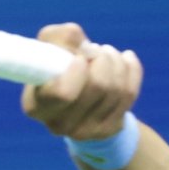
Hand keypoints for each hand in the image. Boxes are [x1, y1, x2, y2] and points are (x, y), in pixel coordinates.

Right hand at [21, 23, 143, 139]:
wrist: (77, 95)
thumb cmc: (57, 67)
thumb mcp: (49, 47)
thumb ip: (59, 37)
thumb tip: (81, 42)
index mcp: (37, 106)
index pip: (63, 92)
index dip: (78, 67)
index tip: (79, 56)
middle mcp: (60, 125)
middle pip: (98, 86)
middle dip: (101, 58)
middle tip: (94, 50)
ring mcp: (88, 131)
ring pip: (117, 89)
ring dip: (115, 61)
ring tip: (106, 53)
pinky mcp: (111, 129)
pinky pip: (130, 93)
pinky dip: (131, 69)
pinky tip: (125, 60)